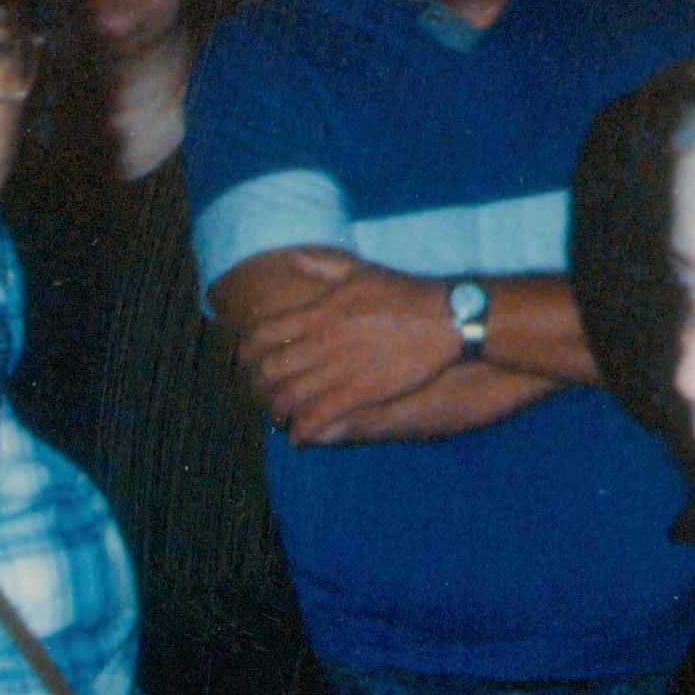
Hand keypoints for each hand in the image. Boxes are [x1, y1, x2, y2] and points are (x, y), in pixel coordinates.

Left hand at [237, 256, 465, 442]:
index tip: (246, 364)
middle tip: (261, 396)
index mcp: (320, 310)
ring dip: (278, 413)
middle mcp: (325, 339)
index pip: (263, 334)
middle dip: (258, 388)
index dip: (246, 353)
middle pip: (271, 370)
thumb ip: (322, 264)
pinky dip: (304, 430)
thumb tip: (292, 257)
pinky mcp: (363, 390)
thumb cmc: (405, 292)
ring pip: (290, 397)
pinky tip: (302, 437)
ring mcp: (343, 367)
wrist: (448, 316)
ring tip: (279, 420)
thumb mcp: (360, 270)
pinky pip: (320, 415)